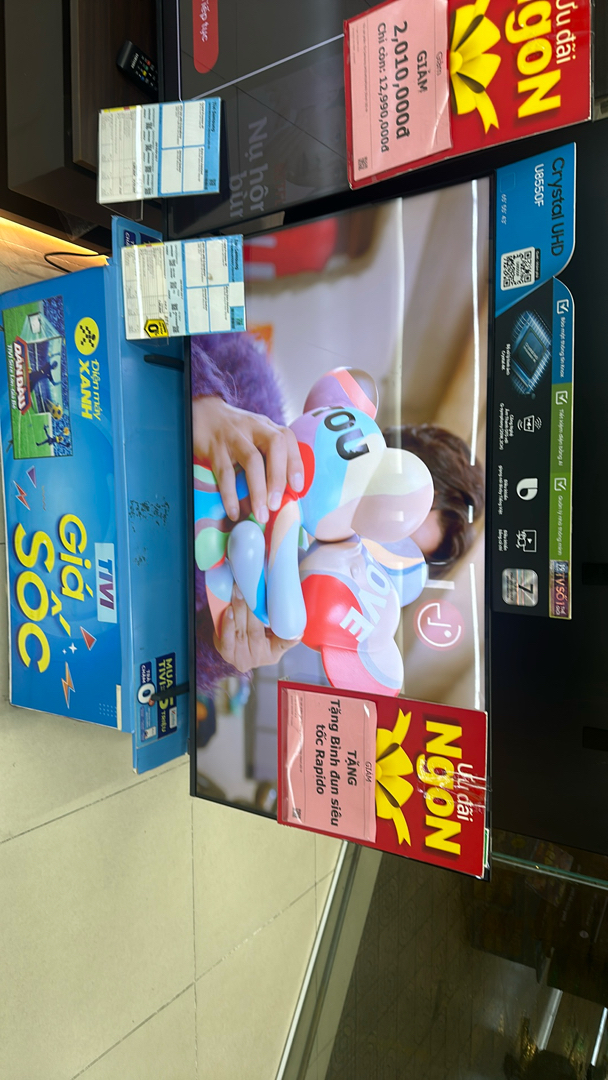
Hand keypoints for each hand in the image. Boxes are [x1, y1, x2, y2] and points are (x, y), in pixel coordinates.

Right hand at [193, 396, 303, 522]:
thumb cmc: (233, 433)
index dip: (295, 462)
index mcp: (266, 426)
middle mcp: (253, 428)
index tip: (298, 488)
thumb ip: (268, 455)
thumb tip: (279, 495)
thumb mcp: (254, 435)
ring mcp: (233, 436)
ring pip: (251, 460)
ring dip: (258, 490)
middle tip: (276, 505)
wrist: (201, 414)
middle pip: (274, 445)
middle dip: (278, 477)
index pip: (287, 438)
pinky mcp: (214, 448)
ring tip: (261, 514)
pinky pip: (225, 472)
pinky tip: (234, 512)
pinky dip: (230, 495)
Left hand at [214, 588, 301, 672]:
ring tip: (239, 593)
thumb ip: (284, 632)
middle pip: (256, 632)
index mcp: (273, 653)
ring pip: (240, 632)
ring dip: (239, 610)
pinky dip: (228, 623)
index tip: (298, 631)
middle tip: (252, 590)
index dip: (290, 639)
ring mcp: (241, 657)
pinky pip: (226, 639)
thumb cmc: (257, 639)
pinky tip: (229, 610)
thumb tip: (299, 629)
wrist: (234, 652)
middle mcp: (258, 658)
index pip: (284, 644)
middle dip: (253, 609)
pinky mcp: (226, 654)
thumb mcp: (273, 639)